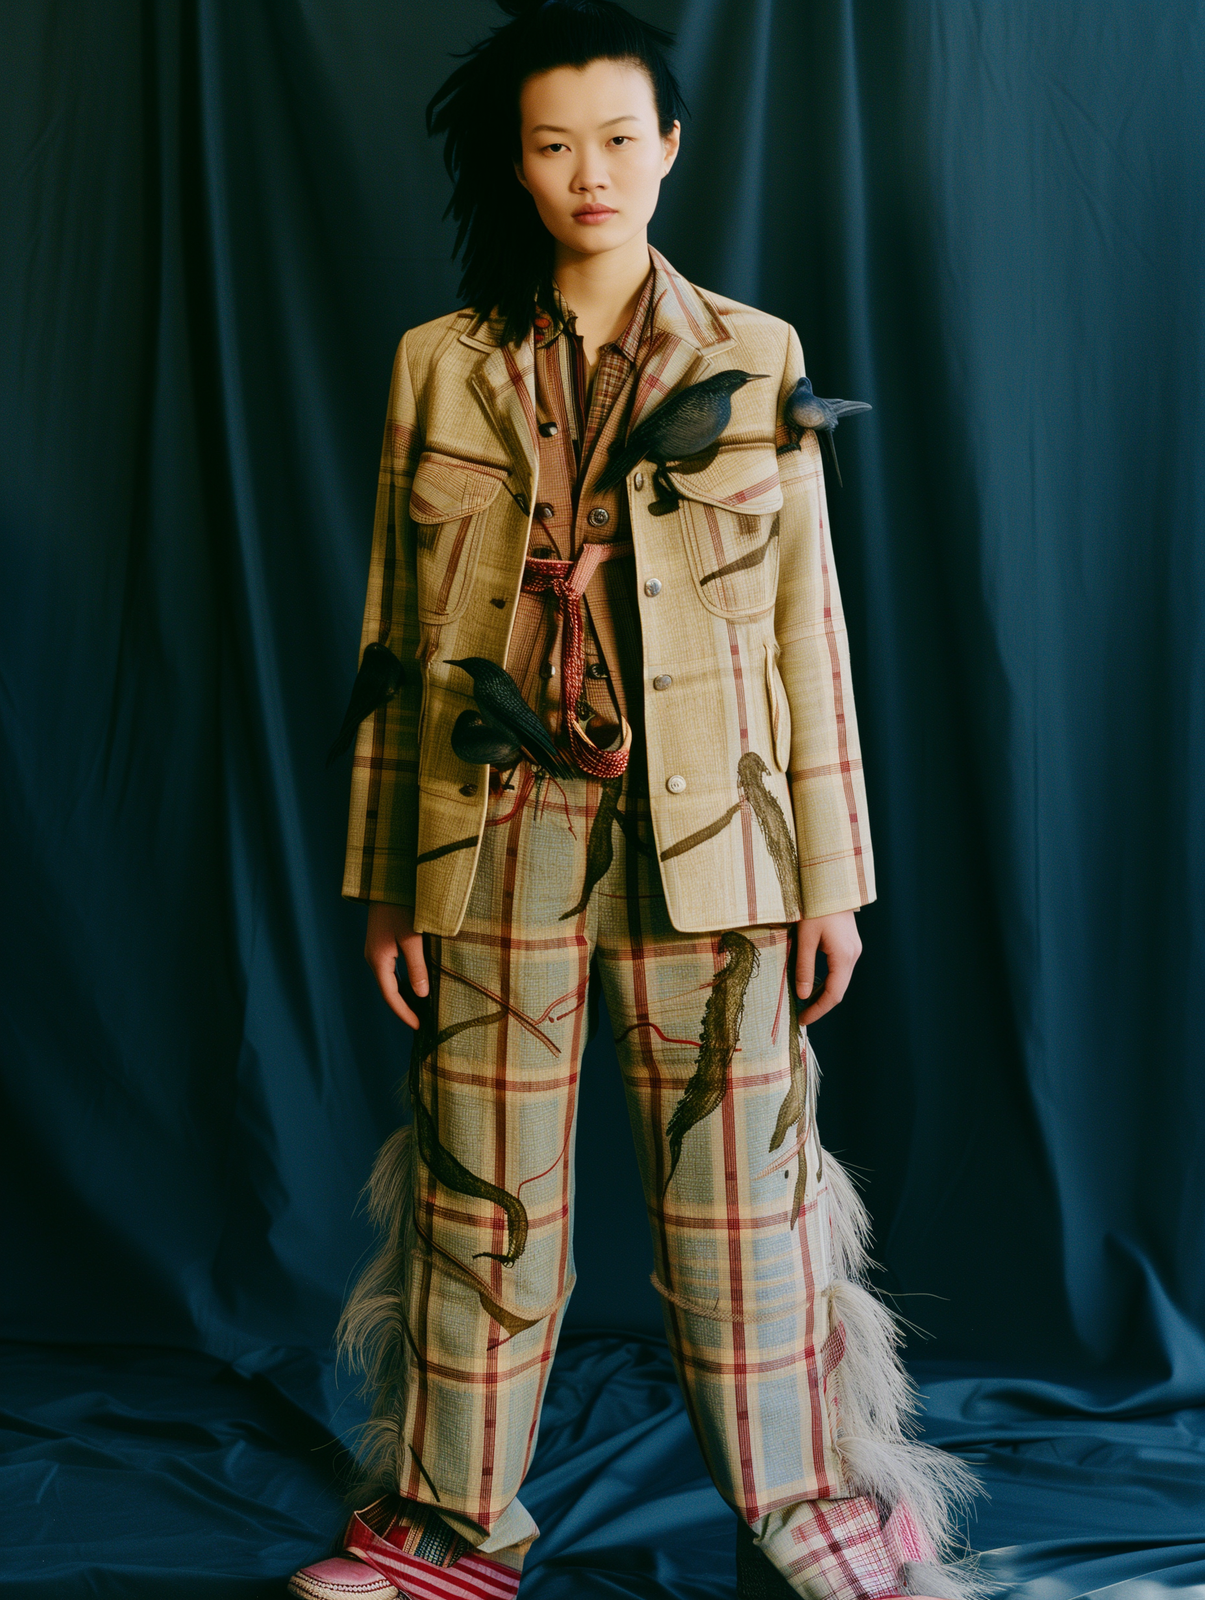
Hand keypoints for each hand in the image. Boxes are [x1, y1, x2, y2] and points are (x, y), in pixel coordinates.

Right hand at [365, 901, 428, 1028]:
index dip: (404, 1013)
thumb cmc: (401, 907)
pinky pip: (391, 969)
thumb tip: (421, 995)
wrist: (388, 881)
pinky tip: (416, 983)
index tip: (419, 1026)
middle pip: (389, 990)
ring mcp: (375, 950)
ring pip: (390, 979)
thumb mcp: (412, 938)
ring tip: (422, 1007)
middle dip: (405, 1006)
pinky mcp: (381, 943)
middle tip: (422, 1020)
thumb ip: (417, 967)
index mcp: (378, 960)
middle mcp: (373, 958)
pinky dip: (403, 980)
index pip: (391, 996)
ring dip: (405, 993)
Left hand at [794, 909, 861, 1025]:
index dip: (818, 1010)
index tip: (802, 1020)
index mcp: (843, 956)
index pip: (833, 994)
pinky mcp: (850, 944)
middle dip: (821, 1005)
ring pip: (841, 981)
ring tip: (805, 1003)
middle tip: (802, 1016)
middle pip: (839, 990)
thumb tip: (803, 996)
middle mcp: (853, 955)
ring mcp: (854, 949)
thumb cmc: (815, 906)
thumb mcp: (805, 938)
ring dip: (825, 994)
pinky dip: (829, 981)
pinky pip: (841, 970)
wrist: (831, 883)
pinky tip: (815, 985)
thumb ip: (804, 967)